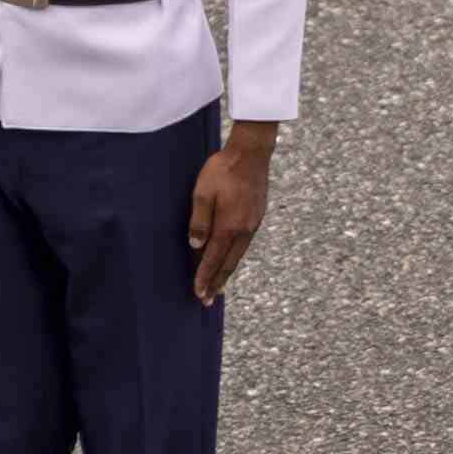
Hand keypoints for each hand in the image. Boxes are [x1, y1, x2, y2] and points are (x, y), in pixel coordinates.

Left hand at [186, 122, 277, 304]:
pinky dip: (235, 257)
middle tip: (208, 300)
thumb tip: (195, 246)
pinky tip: (230, 259)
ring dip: (227, 273)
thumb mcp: (203, 192)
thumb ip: (199, 221)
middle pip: (229, 264)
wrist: (252, 152)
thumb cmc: (223, 169)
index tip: (198, 294)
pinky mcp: (257, 216)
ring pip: (238, 256)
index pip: (214, 259)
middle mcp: (244, 230)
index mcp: (229, 226)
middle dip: (217, 283)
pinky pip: (244, 244)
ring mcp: (253, 224)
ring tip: (219, 286)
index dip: (204, 278)